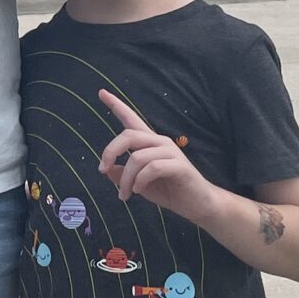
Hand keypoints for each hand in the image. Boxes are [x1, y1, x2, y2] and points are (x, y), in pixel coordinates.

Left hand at [98, 92, 211, 218]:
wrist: (197, 205)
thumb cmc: (169, 191)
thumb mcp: (139, 184)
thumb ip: (123, 176)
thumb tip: (107, 170)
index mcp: (150, 143)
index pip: (131, 119)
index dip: (117, 105)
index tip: (101, 92)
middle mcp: (160, 142)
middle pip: (129, 134)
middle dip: (111, 151)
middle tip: (102, 170)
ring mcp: (171, 152)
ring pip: (137, 156)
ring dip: (126, 178)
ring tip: (125, 194)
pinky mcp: (179, 166)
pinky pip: (153, 168)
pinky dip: (141, 180)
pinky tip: (138, 190)